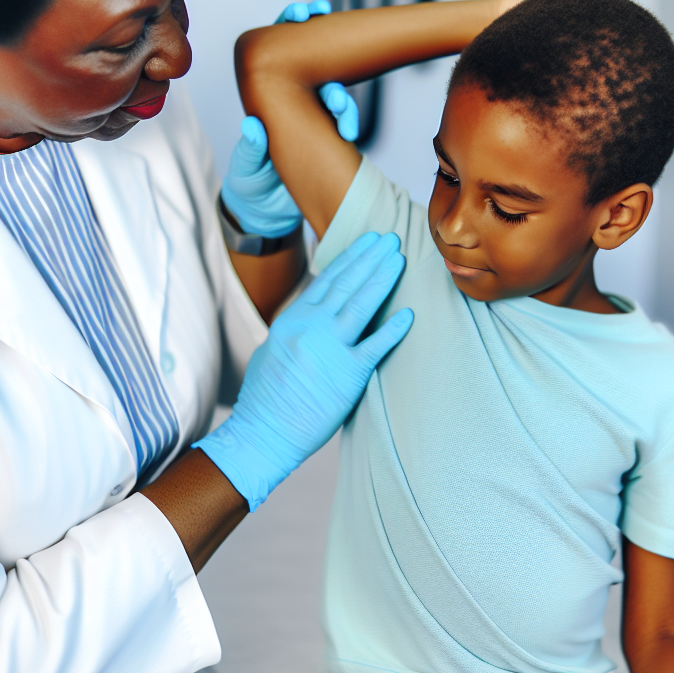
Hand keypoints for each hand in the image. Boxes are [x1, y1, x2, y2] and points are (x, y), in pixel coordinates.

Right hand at [194, 232, 412, 509]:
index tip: (368, 241)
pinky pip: (377, 346)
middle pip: (348, 284)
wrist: (263, 434)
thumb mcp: (274, 348)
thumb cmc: (266, 396)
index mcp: (293, 319)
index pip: (328, 279)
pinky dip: (394, 329)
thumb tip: (315, 310)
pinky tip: (410, 314)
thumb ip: (297, 326)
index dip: (351, 257)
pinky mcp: (348, 374)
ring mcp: (331, 349)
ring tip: (399, 259)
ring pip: (362, 304)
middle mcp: (312, 327)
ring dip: (383, 278)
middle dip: (371, 258)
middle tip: (391, 238)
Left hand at [220, 0, 356, 234]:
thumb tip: (253, 126)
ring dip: (342, 100)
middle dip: (331, 53)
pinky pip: (343, 122)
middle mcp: (295, 100)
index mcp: (270, 94)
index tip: (307, 14)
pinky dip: (348, 122)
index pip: (283, 50)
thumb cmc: (251, 183)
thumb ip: (251, 150)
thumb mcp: (247, 168)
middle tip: (328, 49)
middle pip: (316, 63)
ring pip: (334, 93)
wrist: (268, 212)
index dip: (294, 26)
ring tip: (342, 116)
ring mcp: (315, 117)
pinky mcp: (330, 136)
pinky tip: (348, 131)